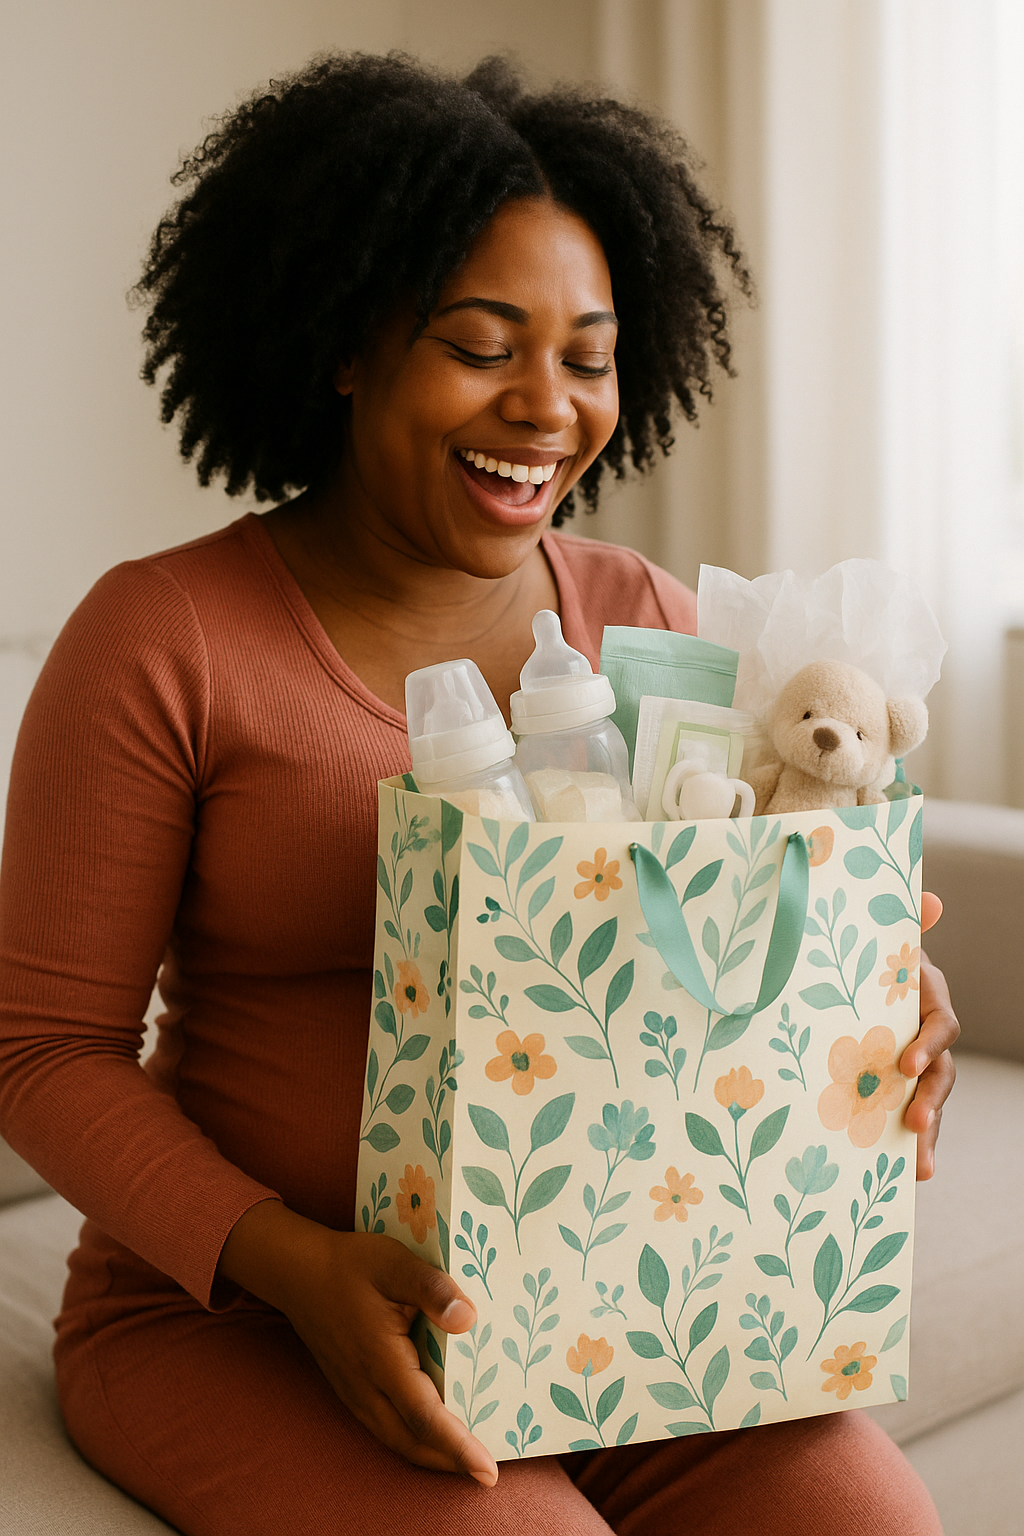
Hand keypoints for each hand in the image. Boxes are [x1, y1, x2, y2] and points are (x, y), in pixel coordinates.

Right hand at [217, 1204, 497, 1484]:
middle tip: (487, 1473)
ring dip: (431, 1455)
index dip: (459, 1447)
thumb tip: (469, 1319)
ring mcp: (355, 1391)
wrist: (298, 1272)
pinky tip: (428, 1432)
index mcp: (382, 1361)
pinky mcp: (350, 1387)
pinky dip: (411, 1440)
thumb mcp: (395, 1264)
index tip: (488, 1471)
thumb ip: (433, 1289)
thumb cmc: (351, 1265)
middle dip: (450, 1462)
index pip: (425, 1418)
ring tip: (465, 1458)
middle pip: (412, 1442)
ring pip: (396, 1439)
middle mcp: (367, 1387)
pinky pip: (383, 1427)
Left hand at [899, 892, 958, 1179]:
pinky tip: (906, 1177)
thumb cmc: (872, 955)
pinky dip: (909, 1145)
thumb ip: (907, 922)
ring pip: (929, 1104)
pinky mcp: (895, 1086)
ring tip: (920, 1169)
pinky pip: (906, 1117)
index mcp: (928, 1001)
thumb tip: (931, 898)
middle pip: (941, 1076)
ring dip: (927, 1135)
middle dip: (932, 1103)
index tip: (907, 1066)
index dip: (929, 1046)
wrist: (858, 974)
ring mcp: (914, 1066)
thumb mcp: (884, 939)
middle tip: (916, 1126)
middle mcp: (927, 1037)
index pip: (942, 1027)